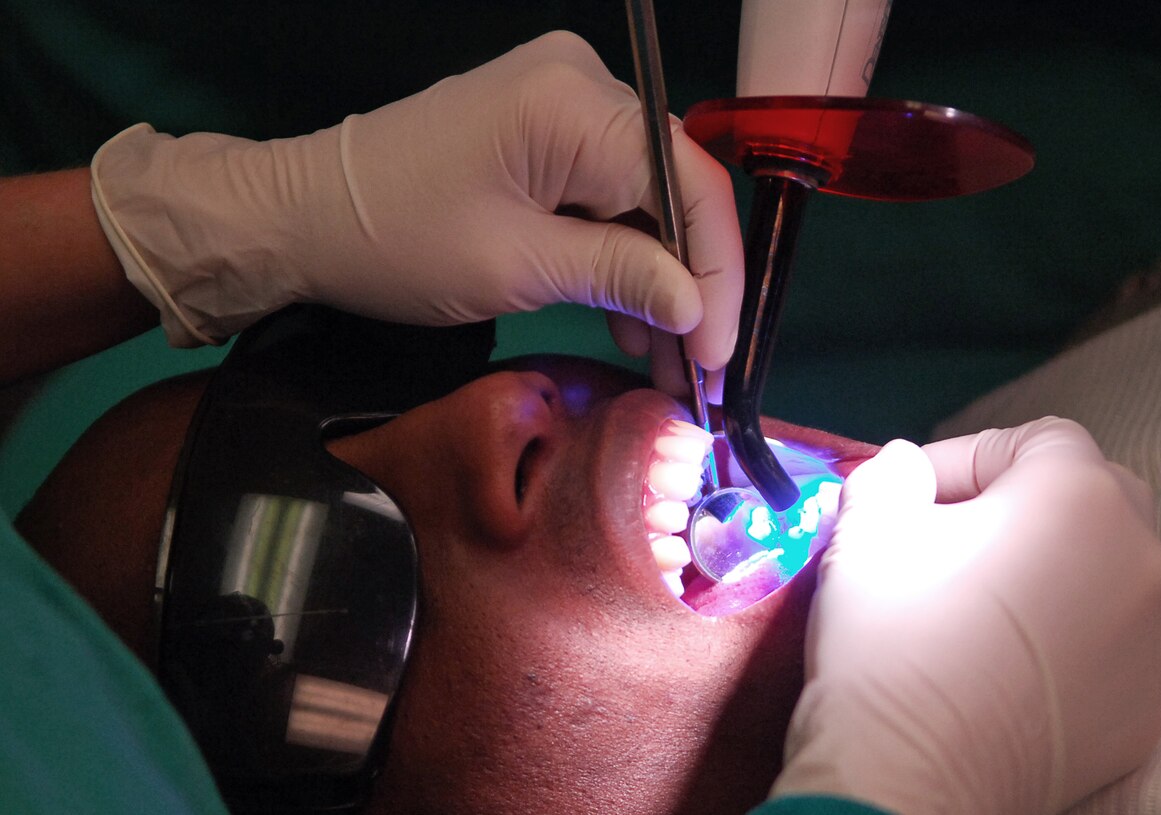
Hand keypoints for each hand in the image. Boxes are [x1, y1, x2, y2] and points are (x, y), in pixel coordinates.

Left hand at [89, 31, 741, 395]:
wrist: (303, 216)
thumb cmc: (399, 242)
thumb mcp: (519, 268)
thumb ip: (620, 276)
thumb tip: (699, 307)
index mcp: (576, 104)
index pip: (688, 185)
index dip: (716, 275)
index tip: (721, 354)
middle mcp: (581, 83)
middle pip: (672, 187)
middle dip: (689, 283)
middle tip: (699, 368)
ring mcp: (561, 100)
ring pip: (643, 195)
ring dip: (656, 276)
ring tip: (664, 358)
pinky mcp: (541, 128)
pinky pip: (604, 189)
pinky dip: (617, 252)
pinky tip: (627, 315)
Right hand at [772, 417, 1160, 813]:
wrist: (908, 777)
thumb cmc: (890, 638)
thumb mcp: (864, 529)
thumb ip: (889, 474)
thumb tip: (906, 468)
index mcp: (1078, 497)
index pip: (1036, 438)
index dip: (965, 457)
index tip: (911, 497)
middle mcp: (1139, 560)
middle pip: (1085, 498)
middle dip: (1016, 506)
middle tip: (945, 540)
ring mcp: (1152, 641)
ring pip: (1100, 572)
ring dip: (1043, 571)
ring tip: (970, 607)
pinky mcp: (1144, 708)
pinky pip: (1104, 645)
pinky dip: (1061, 639)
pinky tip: (999, 667)